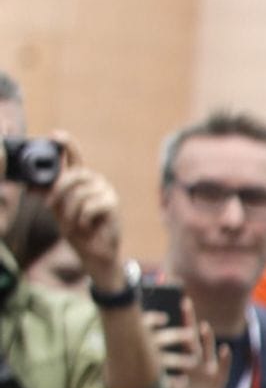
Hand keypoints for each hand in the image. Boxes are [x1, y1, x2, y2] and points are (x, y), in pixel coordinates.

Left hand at [43, 134, 123, 284]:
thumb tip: (30, 185)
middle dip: (59, 190)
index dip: (67, 144)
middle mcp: (96, 181)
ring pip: (79, 193)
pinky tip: (87, 225)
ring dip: (70, 212)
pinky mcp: (113, 203)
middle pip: (75, 174)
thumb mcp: (58, 209)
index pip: (75, 157)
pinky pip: (89, 205)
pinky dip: (82, 219)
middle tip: (49, 205)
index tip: (55, 135)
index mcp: (83, 180)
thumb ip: (48, 194)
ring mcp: (107, 191)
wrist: (94, 252)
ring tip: (74, 223)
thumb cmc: (78, 230)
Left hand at [155, 301, 231, 387]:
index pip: (177, 339)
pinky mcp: (219, 380)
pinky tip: (224, 349)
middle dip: (188, 321)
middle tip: (184, 302)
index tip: (166, 309)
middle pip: (192, 338)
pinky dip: (224, 358)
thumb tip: (149, 375)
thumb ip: (160, 382)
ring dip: (206, 338)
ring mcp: (208, 370)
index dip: (174, 324)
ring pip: (206, 350)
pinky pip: (223, 367)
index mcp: (182, 363)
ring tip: (203, 327)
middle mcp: (195, 363)